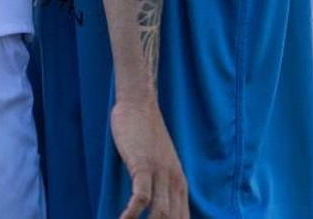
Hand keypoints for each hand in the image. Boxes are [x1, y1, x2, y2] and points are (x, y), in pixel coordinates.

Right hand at [111, 97, 189, 218]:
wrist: (140, 105)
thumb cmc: (146, 135)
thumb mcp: (161, 165)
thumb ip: (162, 186)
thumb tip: (154, 208)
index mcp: (181, 185)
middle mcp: (175, 182)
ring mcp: (161, 173)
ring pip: (161, 214)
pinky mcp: (144, 165)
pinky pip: (142, 197)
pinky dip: (132, 214)